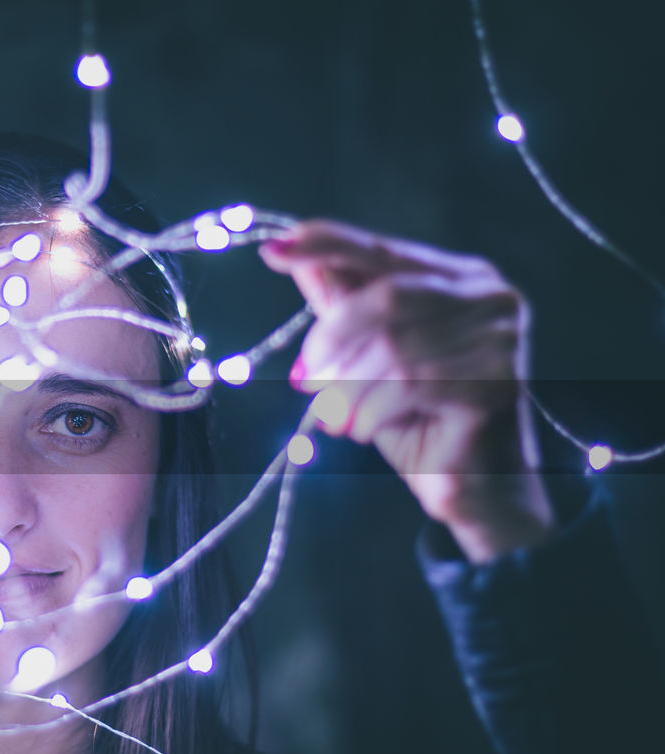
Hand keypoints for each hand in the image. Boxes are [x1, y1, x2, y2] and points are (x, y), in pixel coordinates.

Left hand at [259, 220, 555, 561]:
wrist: (472, 490)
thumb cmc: (417, 422)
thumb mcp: (367, 358)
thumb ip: (342, 308)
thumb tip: (298, 260)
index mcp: (458, 277)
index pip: (382, 250)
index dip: (326, 244)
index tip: (272, 250)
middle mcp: (489, 295)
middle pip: (386, 296)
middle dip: (331, 338)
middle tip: (306, 378)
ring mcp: (500, 337)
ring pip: (393, 347)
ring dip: (349, 388)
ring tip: (338, 416)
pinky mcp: (497, 382)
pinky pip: (410, 384)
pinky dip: (371, 411)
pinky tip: (364, 429)